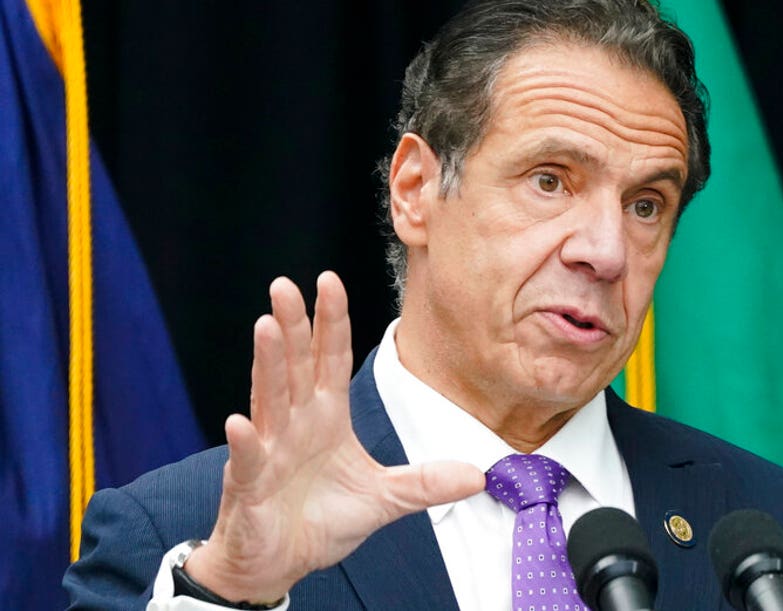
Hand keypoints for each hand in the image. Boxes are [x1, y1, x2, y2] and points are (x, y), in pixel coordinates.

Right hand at [184, 272, 484, 602]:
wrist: (278, 564)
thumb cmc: (320, 520)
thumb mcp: (386, 498)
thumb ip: (427, 482)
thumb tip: (480, 474)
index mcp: (325, 416)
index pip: (331, 359)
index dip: (332, 321)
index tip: (331, 279)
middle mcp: (294, 424)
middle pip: (295, 364)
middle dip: (294, 324)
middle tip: (286, 284)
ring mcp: (269, 451)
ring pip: (268, 398)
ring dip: (268, 363)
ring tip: (267, 326)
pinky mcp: (249, 485)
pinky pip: (248, 459)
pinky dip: (246, 442)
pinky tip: (242, 421)